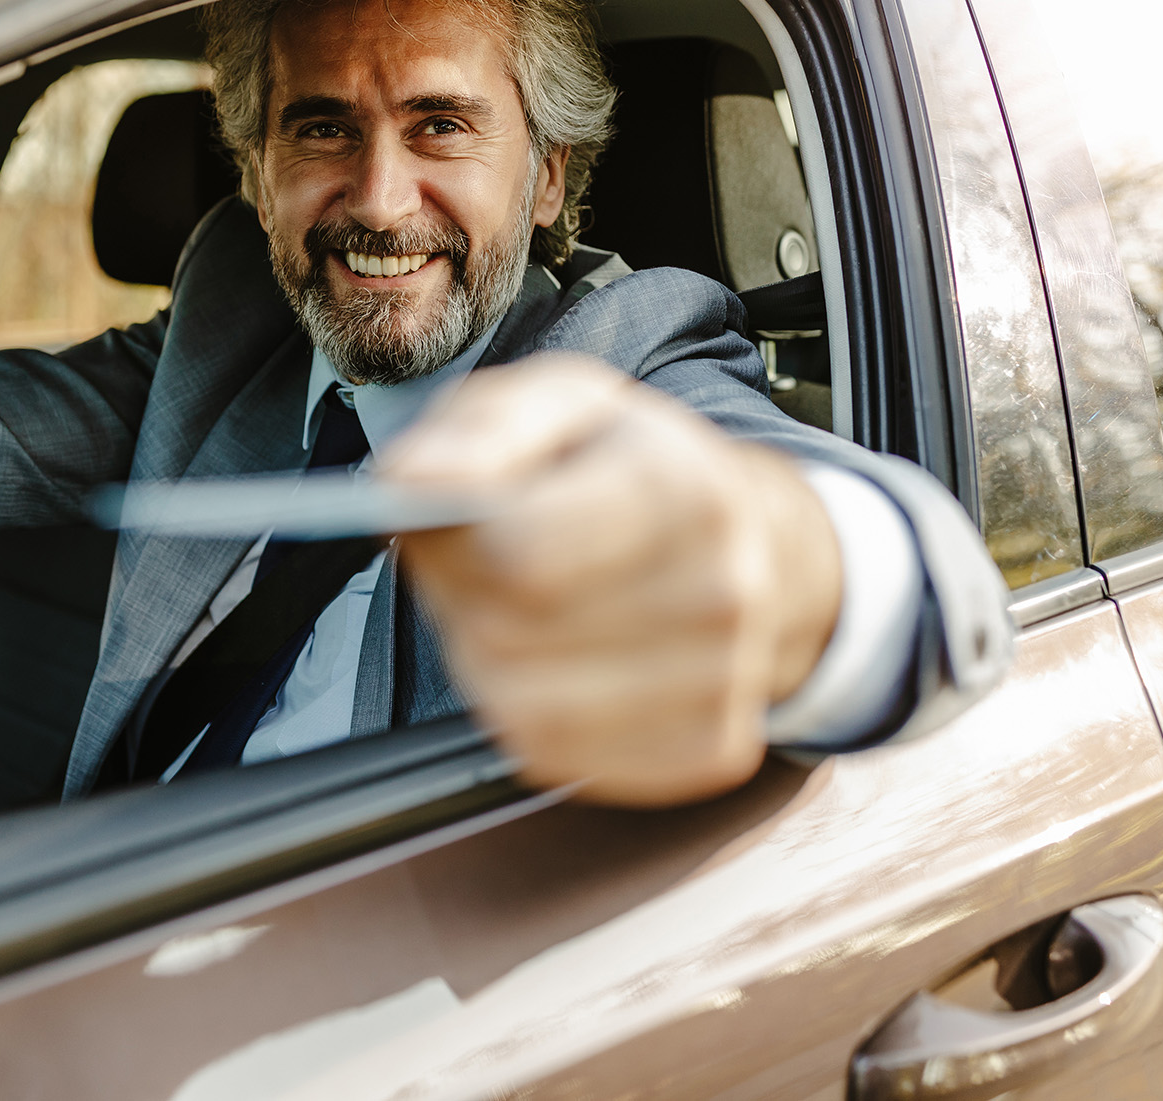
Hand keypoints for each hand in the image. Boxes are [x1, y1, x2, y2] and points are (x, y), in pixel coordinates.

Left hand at [385, 355, 840, 807]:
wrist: (749, 537)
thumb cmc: (631, 467)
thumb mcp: (553, 404)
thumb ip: (476, 433)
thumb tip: (413, 483)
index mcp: (681, 488)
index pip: (522, 557)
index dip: (458, 544)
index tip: (459, 520)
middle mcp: (720, 590)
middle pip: (510, 638)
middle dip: (471, 603)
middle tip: (489, 565)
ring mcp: (725, 680)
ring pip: (527, 711)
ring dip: (493, 666)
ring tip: (523, 611)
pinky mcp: (710, 749)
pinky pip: (561, 758)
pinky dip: (534, 717)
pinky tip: (560, 663)